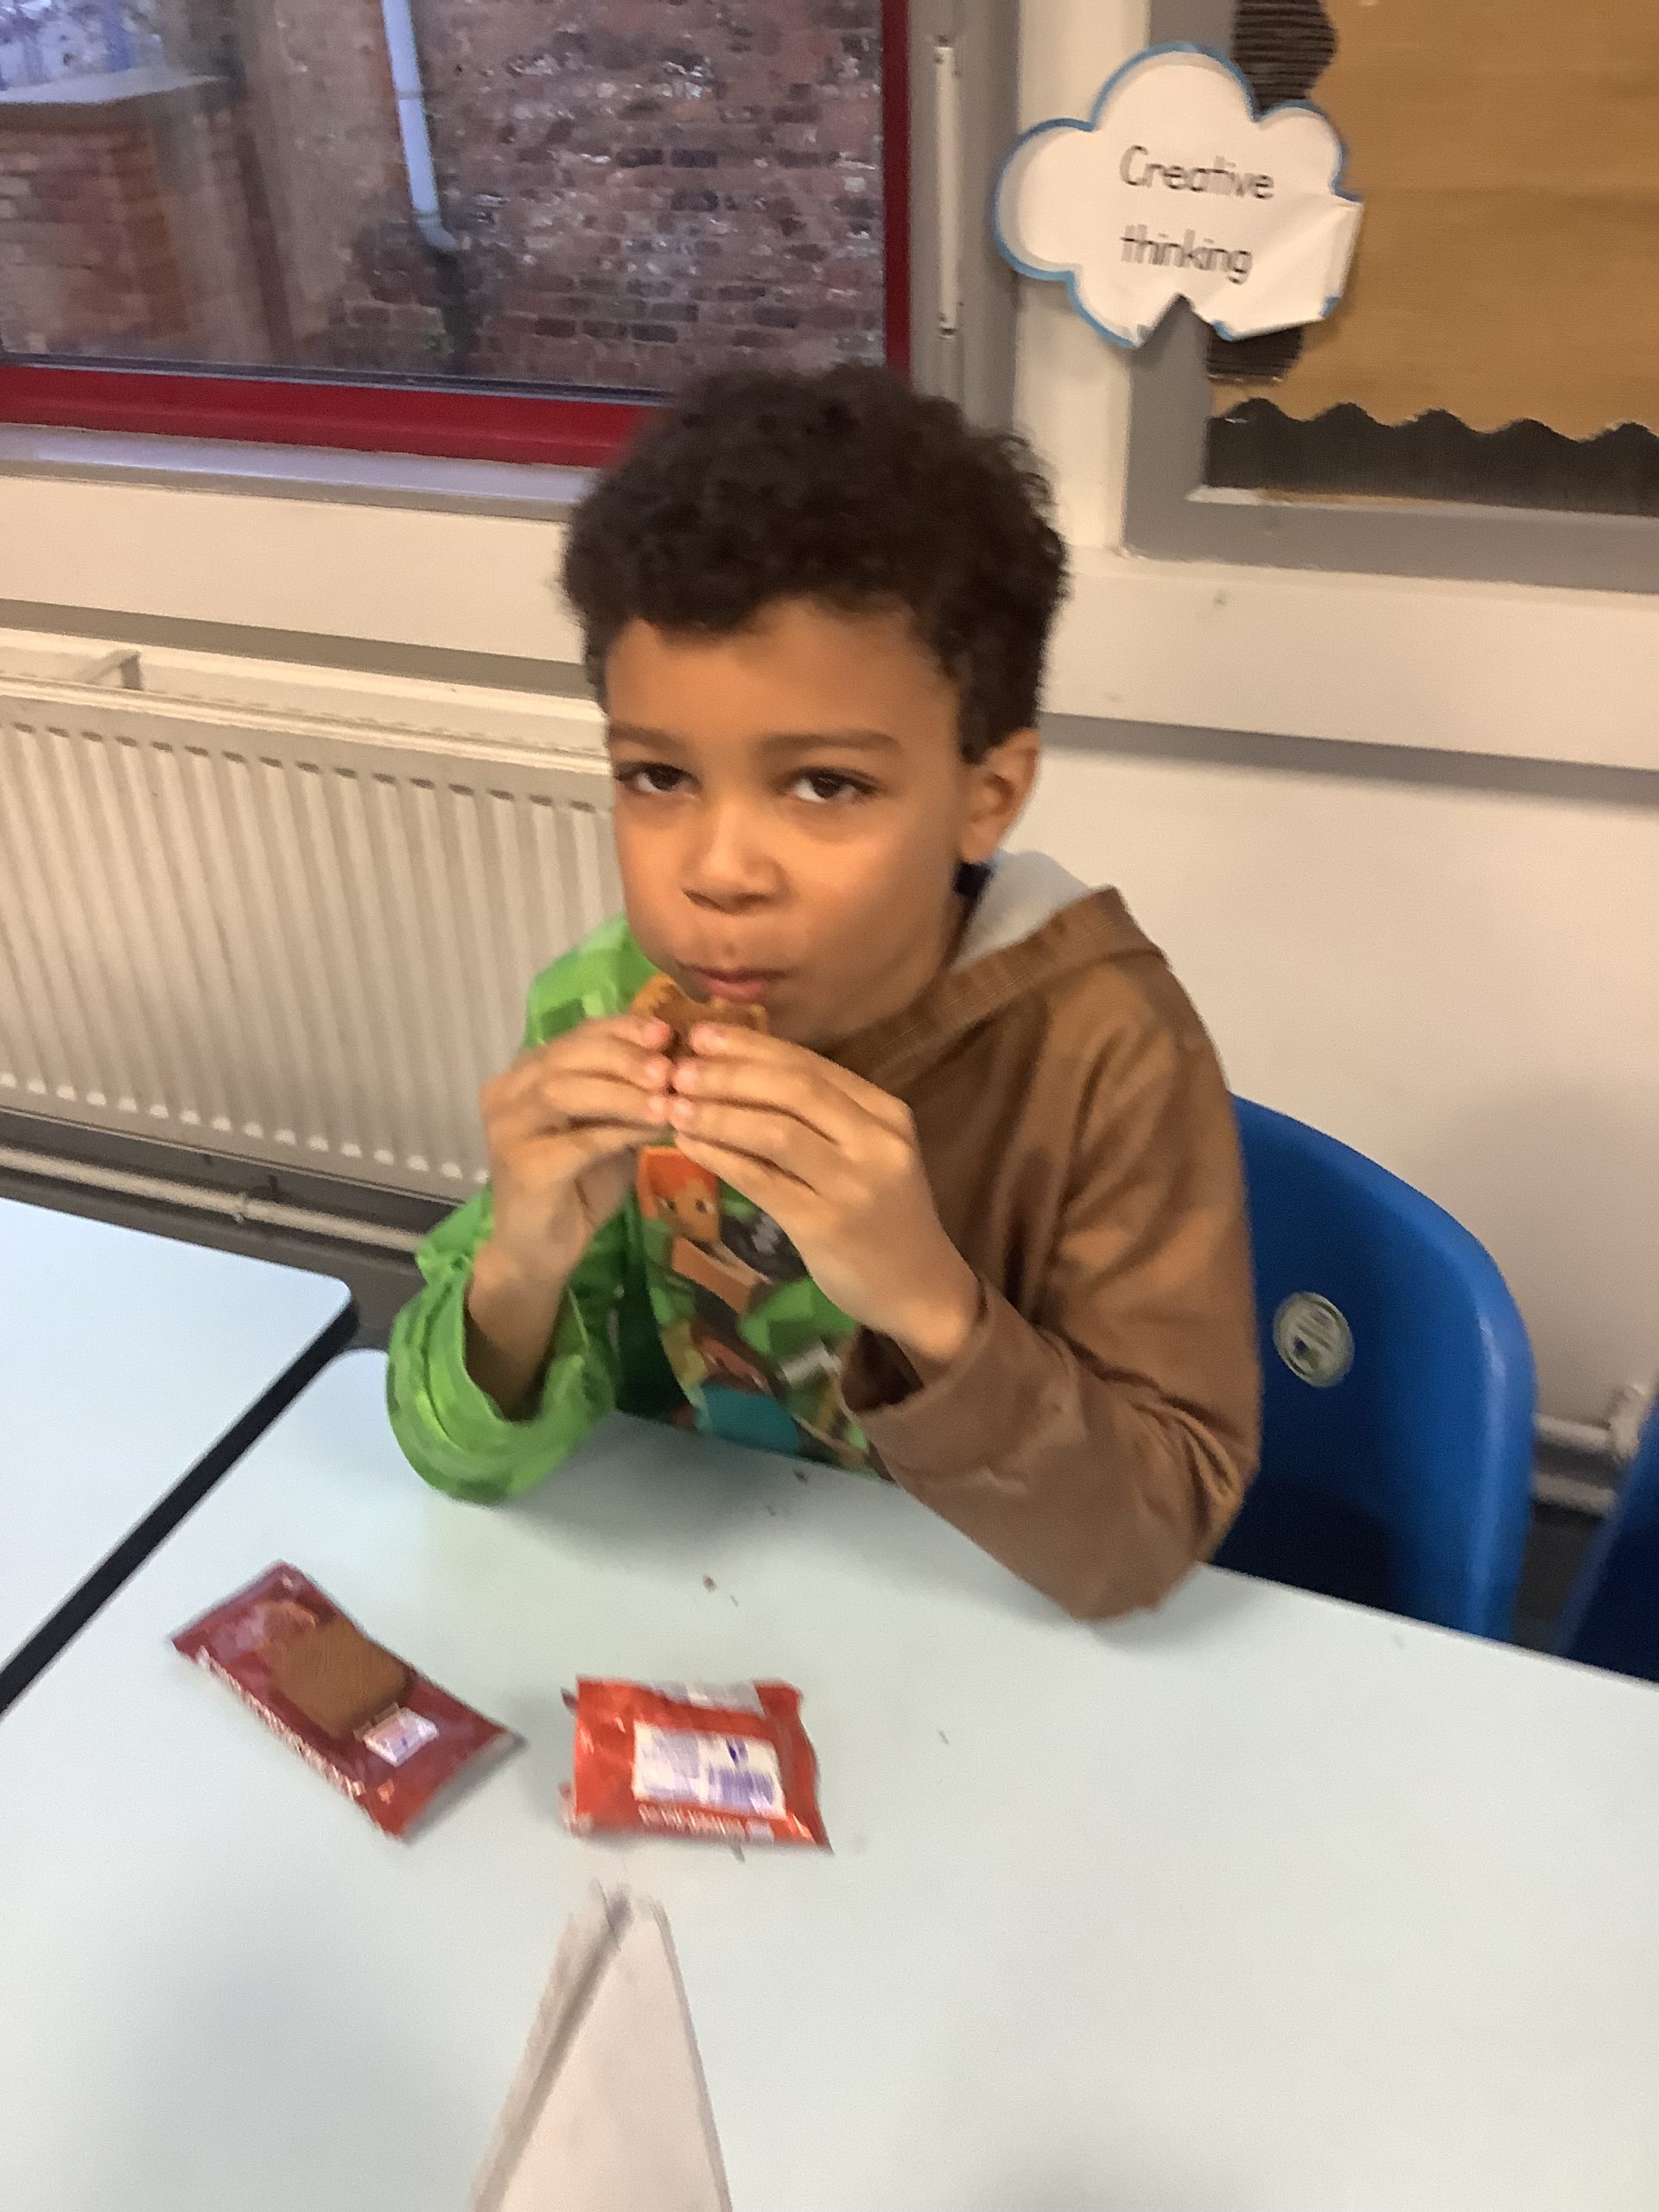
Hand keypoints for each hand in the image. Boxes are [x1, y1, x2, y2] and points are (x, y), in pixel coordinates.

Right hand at [477, 1013, 671, 1289]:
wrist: (541, 1251)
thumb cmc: (578, 1186)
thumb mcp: (607, 1127)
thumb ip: (627, 1093)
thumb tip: (674, 1057)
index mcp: (525, 1074)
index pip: (575, 1036)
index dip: (622, 1029)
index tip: (667, 1031)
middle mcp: (506, 1093)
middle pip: (567, 1056)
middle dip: (623, 1056)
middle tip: (669, 1068)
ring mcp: (507, 1128)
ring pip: (565, 1090)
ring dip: (622, 1091)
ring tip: (667, 1098)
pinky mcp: (521, 1166)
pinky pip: (577, 1139)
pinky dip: (620, 1130)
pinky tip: (655, 1129)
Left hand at [666, 1026, 978, 1374]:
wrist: (920, 1289)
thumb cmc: (883, 1216)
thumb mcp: (866, 1153)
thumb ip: (821, 1117)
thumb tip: (742, 1071)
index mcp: (886, 1111)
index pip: (812, 1065)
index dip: (753, 1046)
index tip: (703, 1032)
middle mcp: (875, 1140)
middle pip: (794, 1089)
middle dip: (730, 1073)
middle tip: (677, 1067)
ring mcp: (853, 1183)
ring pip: (776, 1132)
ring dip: (718, 1113)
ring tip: (672, 1104)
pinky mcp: (826, 1225)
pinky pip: (763, 1180)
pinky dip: (721, 1157)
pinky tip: (689, 1145)